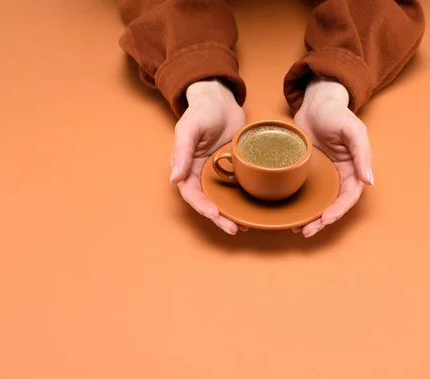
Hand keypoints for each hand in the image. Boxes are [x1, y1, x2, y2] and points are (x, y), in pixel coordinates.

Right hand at [170, 79, 246, 233]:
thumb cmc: (201, 111)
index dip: (202, 206)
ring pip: (224, 199)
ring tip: (245, 225)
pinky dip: (244, 200)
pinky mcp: (236, 169)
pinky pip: (238, 188)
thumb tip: (175, 179)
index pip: (192, 193)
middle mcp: (202, 174)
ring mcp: (219, 173)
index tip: (214, 213)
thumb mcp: (189, 129)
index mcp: (187, 168)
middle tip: (234, 228)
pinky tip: (255, 210)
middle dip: (220, 217)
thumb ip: (182, 152)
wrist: (221, 99)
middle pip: (209, 202)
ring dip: (232, 213)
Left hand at [292, 77, 373, 237]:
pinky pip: (303, 192)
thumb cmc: (336, 114)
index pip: (348, 196)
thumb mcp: (353, 130)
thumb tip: (369, 181)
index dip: (338, 210)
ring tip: (296, 229)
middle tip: (306, 231)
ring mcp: (321, 176)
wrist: (315, 103)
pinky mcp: (305, 173)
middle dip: (321, 221)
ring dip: (309, 218)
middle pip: (332, 205)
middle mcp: (337, 176)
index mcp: (352, 169)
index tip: (326, 219)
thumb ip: (362, 154)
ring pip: (317, 202)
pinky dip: (298, 204)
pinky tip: (288, 214)